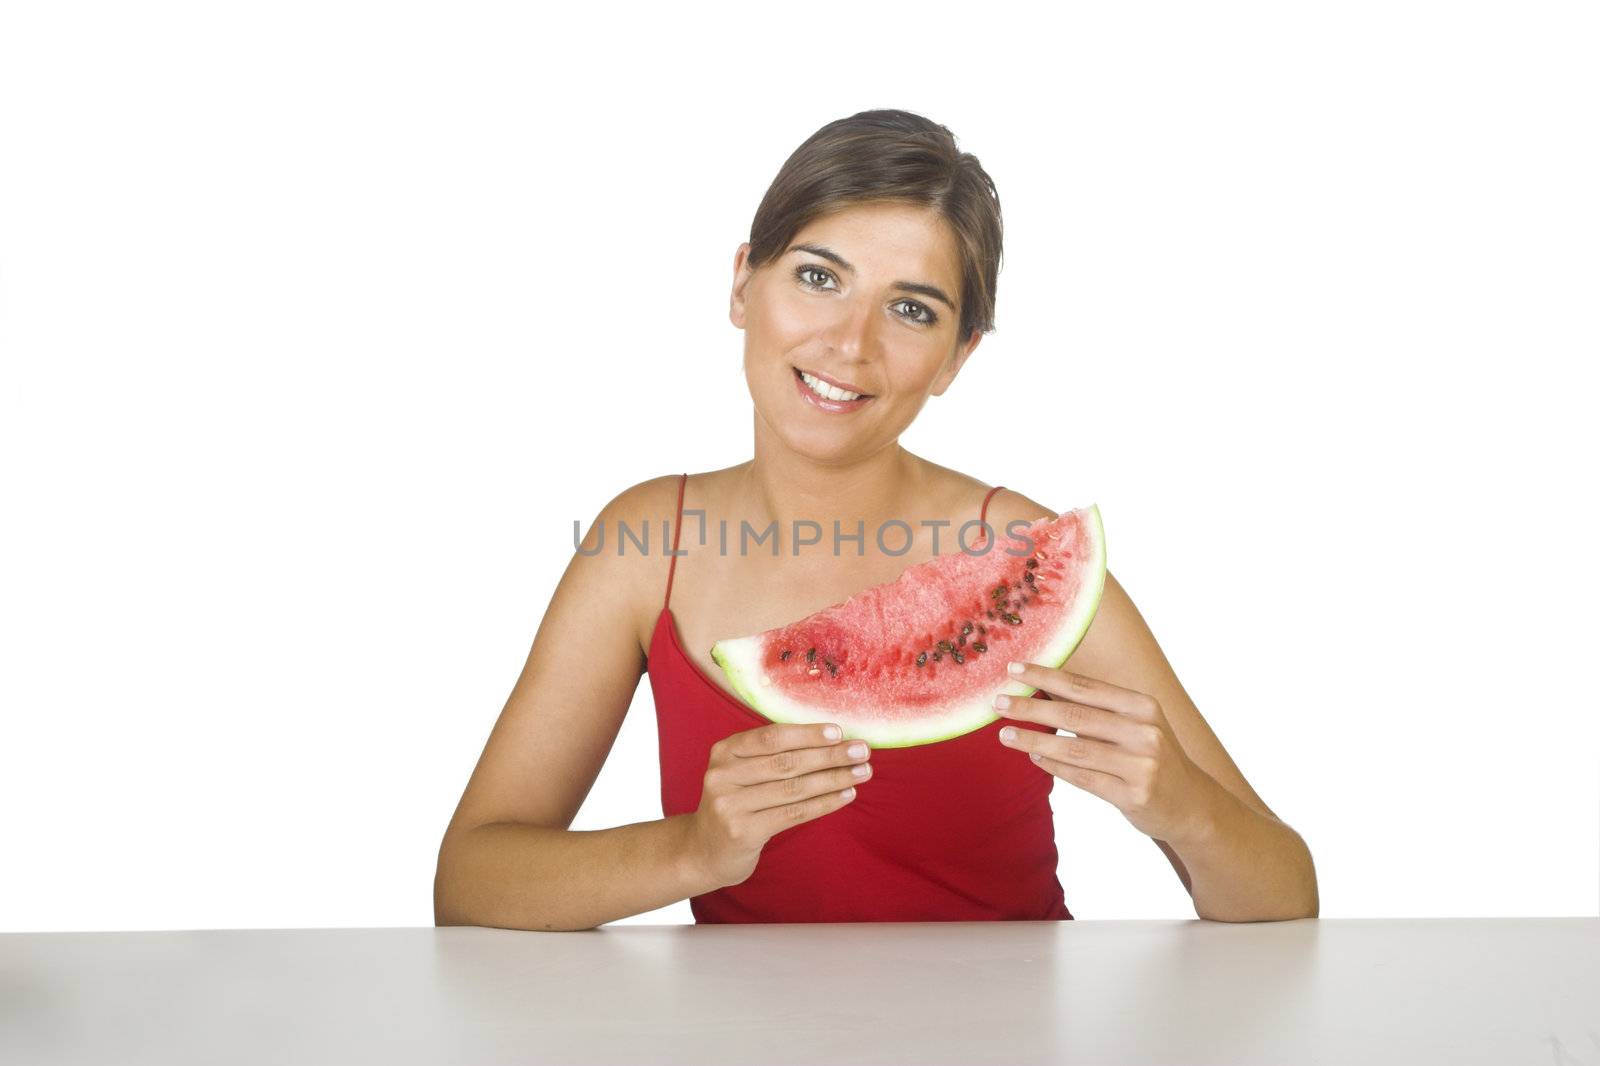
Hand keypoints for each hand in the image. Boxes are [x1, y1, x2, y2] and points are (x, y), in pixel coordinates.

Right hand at [683, 722, 871, 888]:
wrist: (704, 850)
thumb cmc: (736, 804)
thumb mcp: (742, 773)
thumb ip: (772, 755)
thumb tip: (830, 739)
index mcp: (725, 751)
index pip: (771, 736)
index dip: (807, 734)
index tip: (839, 732)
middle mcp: (722, 774)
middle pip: (786, 762)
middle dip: (829, 755)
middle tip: (862, 750)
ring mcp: (730, 804)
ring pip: (794, 788)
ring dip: (834, 778)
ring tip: (862, 772)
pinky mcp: (743, 831)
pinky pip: (793, 813)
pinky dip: (824, 803)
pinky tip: (846, 795)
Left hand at [994, 660, 1215, 845]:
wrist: (1193, 805)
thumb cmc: (1153, 757)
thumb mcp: (1137, 725)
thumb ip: (1098, 711)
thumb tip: (1042, 691)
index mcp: (1142, 706)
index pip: (1085, 686)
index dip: (1047, 676)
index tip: (1014, 669)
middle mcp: (1144, 731)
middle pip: (1075, 714)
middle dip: (1031, 706)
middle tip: (997, 702)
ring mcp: (1141, 765)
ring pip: (1075, 749)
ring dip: (1035, 740)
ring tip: (1005, 735)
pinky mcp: (1134, 795)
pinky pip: (1084, 778)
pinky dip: (1054, 767)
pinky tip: (1033, 758)